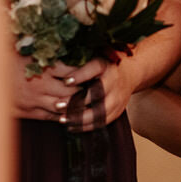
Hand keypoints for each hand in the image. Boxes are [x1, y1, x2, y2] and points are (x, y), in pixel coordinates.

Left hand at [12, 56, 135, 130]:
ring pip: (100, 111)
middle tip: (57, 105)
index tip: (65, 81)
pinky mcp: (118, 109)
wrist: (131, 72)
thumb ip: (76, 59)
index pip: (94, 68)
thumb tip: (49, 59)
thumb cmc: (104, 62)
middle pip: (96, 93)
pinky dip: (87, 126)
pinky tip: (72, 126)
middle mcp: (114, 80)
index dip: (80, 75)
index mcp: (106, 64)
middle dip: (76, 101)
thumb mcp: (93, 55)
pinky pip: (103, 121)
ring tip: (62, 120)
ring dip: (80, 118)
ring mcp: (118, 96)